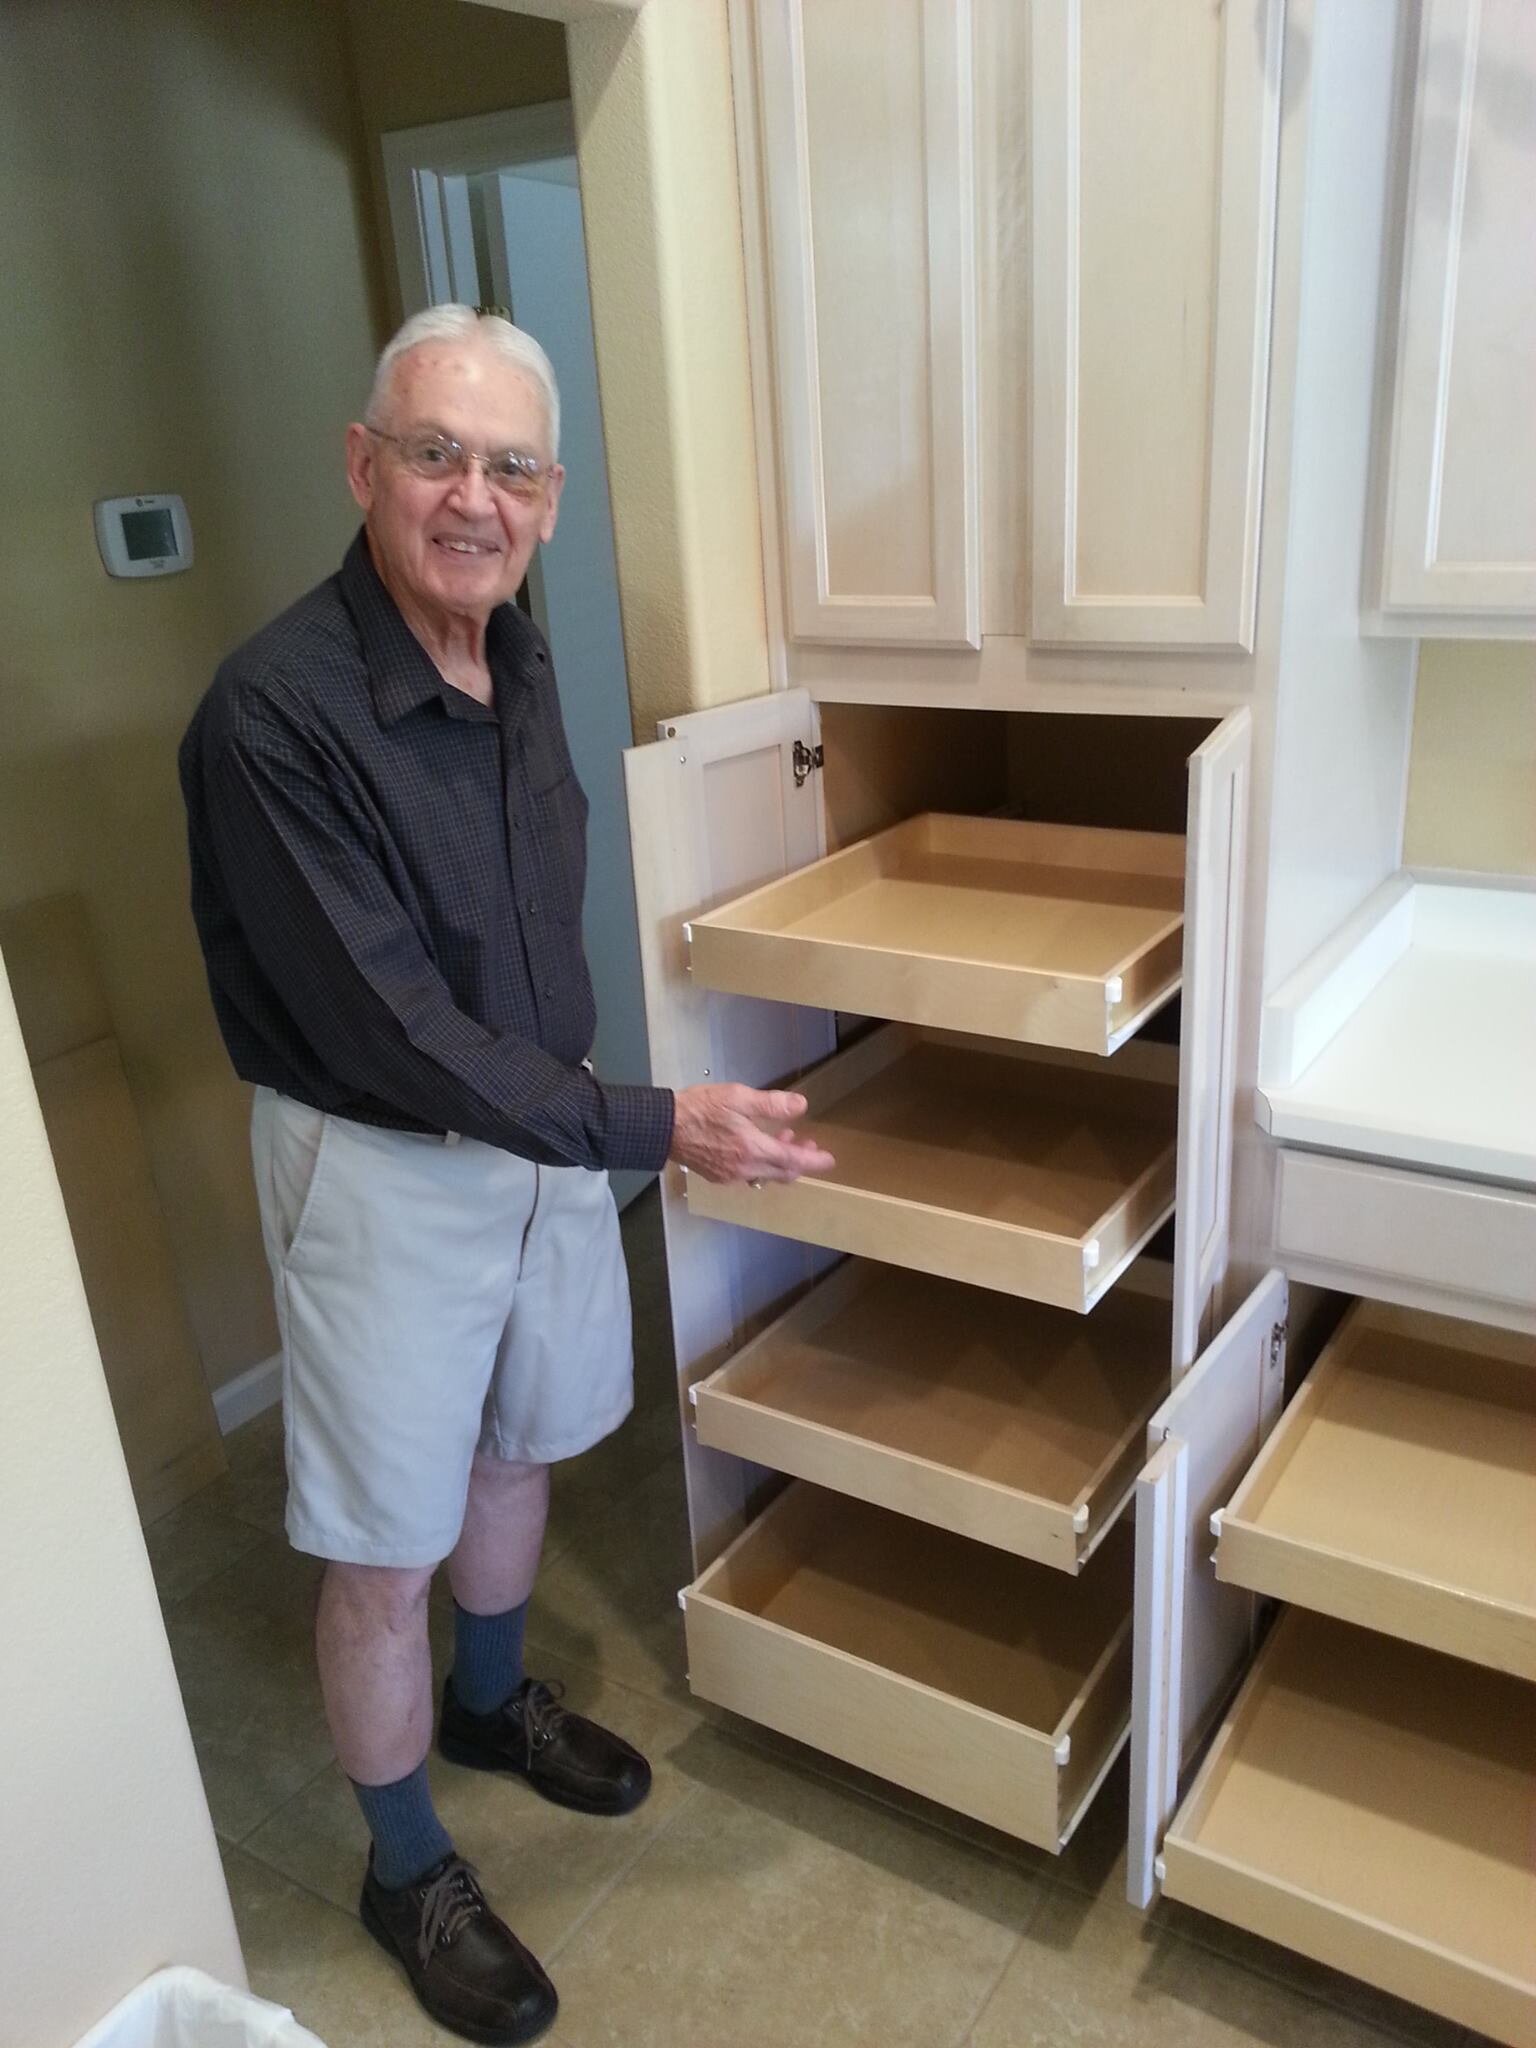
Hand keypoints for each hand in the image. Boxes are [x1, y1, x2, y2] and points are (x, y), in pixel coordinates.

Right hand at [668, 1084, 835, 1185]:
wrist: (662, 1127)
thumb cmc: (699, 1108)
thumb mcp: (738, 1097)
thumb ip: (771, 1104)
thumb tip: (801, 1105)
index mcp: (752, 1150)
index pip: (792, 1160)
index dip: (813, 1160)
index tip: (829, 1159)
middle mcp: (744, 1169)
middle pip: (782, 1173)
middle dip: (799, 1161)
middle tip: (808, 1143)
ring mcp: (730, 1176)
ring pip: (766, 1175)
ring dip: (780, 1161)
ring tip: (784, 1139)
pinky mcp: (718, 1176)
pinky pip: (749, 1175)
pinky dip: (762, 1163)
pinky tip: (757, 1147)